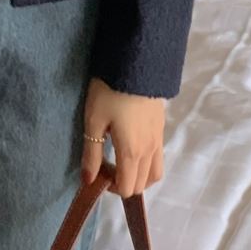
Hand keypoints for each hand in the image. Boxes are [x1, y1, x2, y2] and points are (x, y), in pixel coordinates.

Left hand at [83, 82, 165, 198]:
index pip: (127, 189)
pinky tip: (133, 145)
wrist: (135, 60)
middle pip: (141, 185)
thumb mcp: (94, 120)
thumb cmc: (109, 91)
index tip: (99, 171)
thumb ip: (91, 154)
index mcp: (132, 153)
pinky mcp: (162, 126)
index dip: (111, 188)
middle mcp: (149, 151)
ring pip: (154, 174)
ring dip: (139, 176)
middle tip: (107, 165)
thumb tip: (88, 182)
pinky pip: (159, 157)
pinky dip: (147, 163)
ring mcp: (158, 139)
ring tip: (122, 161)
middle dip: (124, 183)